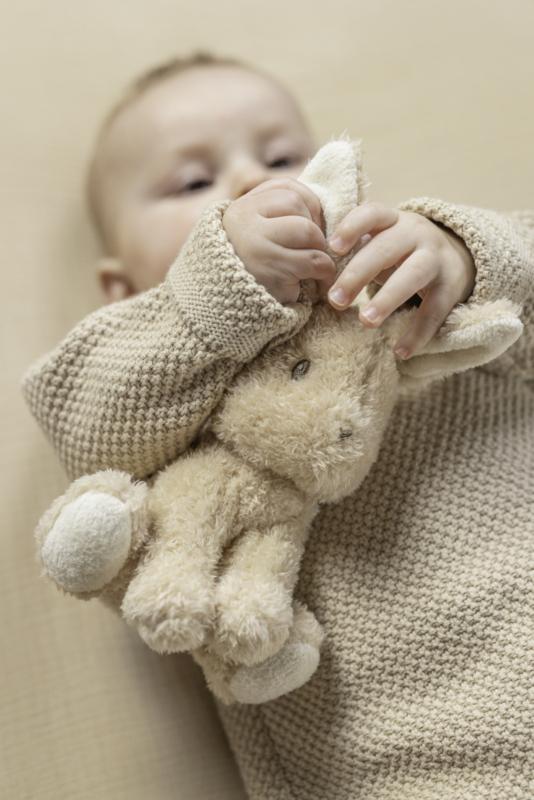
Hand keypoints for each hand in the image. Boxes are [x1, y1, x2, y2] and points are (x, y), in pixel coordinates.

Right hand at [223, 178, 335, 304]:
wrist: (232, 311)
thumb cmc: (254, 270)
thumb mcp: (259, 235)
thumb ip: (282, 216)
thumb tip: (327, 209)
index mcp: (242, 208)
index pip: (286, 187)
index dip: (308, 204)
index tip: (312, 223)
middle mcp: (245, 222)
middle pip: (298, 205)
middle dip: (314, 227)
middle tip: (314, 248)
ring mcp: (258, 246)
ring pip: (308, 231)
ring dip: (320, 249)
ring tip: (315, 264)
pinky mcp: (273, 271)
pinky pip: (314, 260)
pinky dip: (324, 271)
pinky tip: (317, 281)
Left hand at [326, 202, 476, 358]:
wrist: (454, 256)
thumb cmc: (399, 252)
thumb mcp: (379, 242)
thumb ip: (353, 252)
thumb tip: (315, 275)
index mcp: (392, 220)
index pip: (372, 213)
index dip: (352, 227)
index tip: (333, 248)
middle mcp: (416, 234)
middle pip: (386, 248)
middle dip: (358, 274)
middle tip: (335, 300)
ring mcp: (436, 259)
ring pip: (413, 275)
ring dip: (388, 299)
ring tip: (366, 322)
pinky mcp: (451, 286)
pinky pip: (434, 310)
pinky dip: (417, 333)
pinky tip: (400, 351)